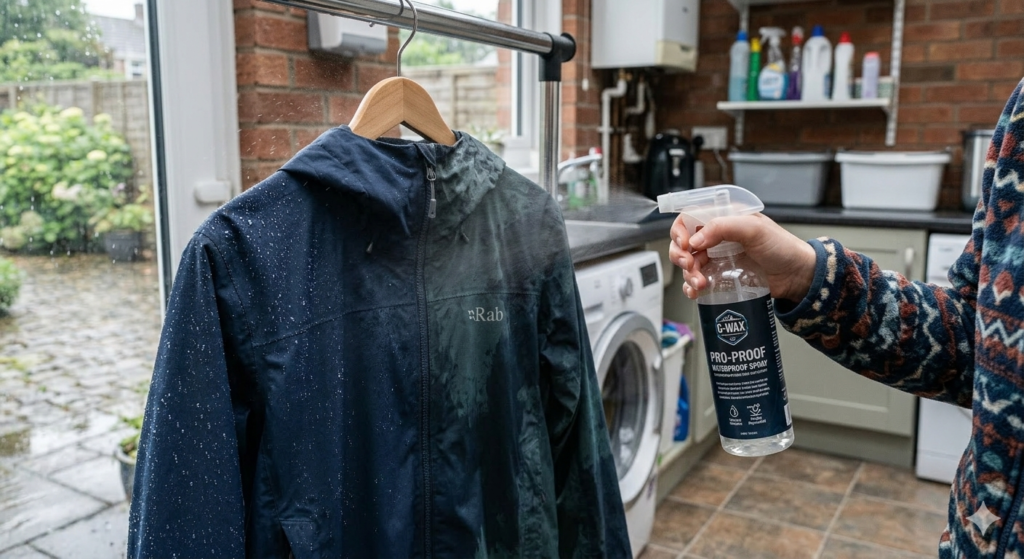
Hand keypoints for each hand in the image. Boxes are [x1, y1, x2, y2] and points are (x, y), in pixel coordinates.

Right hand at [669, 213, 817, 301]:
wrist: (797, 277)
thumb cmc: (782, 247)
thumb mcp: (754, 229)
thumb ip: (723, 227)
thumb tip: (696, 239)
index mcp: (723, 218)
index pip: (689, 217)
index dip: (680, 231)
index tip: (685, 245)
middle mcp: (717, 236)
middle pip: (683, 242)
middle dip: (681, 255)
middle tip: (690, 265)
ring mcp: (717, 257)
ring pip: (688, 264)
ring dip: (688, 275)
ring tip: (699, 283)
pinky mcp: (720, 276)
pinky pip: (697, 281)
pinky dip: (691, 287)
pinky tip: (696, 292)